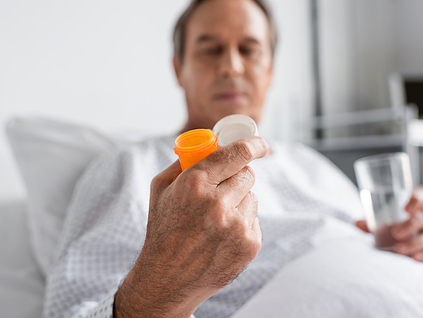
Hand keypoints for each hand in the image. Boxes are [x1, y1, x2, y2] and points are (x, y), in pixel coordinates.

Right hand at [115, 137, 269, 317]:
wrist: (167, 279)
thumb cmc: (163, 229)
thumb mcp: (161, 189)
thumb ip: (184, 161)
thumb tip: (210, 142)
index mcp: (194, 183)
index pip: (239, 152)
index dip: (255, 144)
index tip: (261, 144)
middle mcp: (217, 203)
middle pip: (248, 173)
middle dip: (238, 176)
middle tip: (225, 186)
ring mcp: (236, 226)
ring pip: (252, 196)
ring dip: (239, 201)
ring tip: (216, 219)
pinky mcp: (248, 244)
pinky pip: (254, 219)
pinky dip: (242, 223)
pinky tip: (222, 236)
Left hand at [356, 185, 422, 266]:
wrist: (412, 259)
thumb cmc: (397, 238)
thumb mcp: (383, 230)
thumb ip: (371, 225)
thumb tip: (357, 223)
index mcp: (419, 209)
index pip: (422, 195)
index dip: (417, 198)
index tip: (406, 208)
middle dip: (411, 225)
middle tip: (395, 233)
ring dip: (416, 243)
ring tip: (399, 250)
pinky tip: (415, 259)